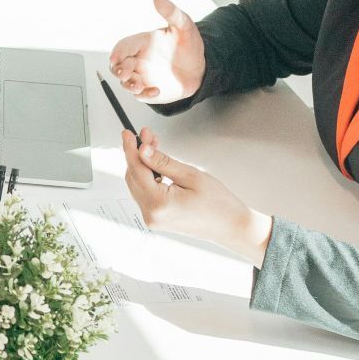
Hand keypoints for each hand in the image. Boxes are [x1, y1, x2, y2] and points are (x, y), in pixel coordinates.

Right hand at [108, 0, 205, 102]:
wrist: (201, 69)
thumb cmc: (190, 46)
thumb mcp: (184, 26)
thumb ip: (171, 12)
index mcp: (143, 43)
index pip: (123, 46)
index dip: (117, 52)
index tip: (116, 58)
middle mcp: (139, 59)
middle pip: (118, 65)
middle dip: (117, 70)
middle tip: (123, 73)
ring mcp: (142, 75)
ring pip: (125, 82)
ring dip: (128, 84)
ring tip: (138, 85)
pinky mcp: (148, 89)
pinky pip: (140, 95)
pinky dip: (144, 95)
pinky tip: (155, 91)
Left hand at [120, 127, 272, 265]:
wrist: (231, 226)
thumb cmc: (218, 204)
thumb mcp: (191, 175)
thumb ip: (163, 162)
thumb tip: (142, 150)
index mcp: (158, 204)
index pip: (136, 170)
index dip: (131, 149)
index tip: (127, 133)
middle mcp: (151, 214)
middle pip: (134, 177)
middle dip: (138, 154)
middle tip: (147, 136)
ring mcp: (152, 219)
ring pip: (137, 184)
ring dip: (143, 164)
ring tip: (153, 147)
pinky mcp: (156, 218)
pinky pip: (145, 193)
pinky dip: (148, 177)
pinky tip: (156, 165)